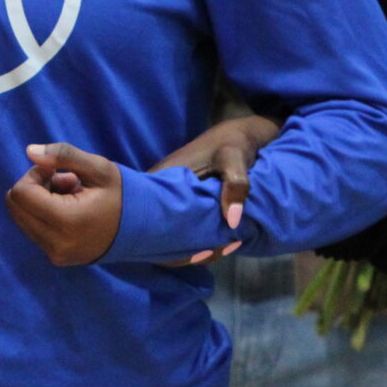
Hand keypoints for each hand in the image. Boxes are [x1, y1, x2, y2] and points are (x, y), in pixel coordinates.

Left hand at [7, 142, 121, 266]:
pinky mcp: (56, 258)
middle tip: (62, 181)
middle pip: (15, 206)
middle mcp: (57, 243)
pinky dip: (43, 214)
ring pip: (21, 218)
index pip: (21, 193)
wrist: (143, 228)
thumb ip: (63, 155)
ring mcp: (55, 254)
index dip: (34, 174)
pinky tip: (69, 209)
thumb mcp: (98, 168)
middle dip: (33, 187)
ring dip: (38, 201)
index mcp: (67, 221)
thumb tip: (29, 151)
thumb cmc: (121, 193)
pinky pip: (32, 230)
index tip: (57, 171)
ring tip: (69, 195)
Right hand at [148, 114, 280, 264]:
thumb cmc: (232, 143)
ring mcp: (167, 197)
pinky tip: (219, 243)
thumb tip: (231, 222)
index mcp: (161, 178)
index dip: (166, 241)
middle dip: (183, 249)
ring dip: (192, 245)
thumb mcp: (235, 158)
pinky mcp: (178, 202)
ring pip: (169, 231)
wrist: (237, 135)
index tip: (196, 252)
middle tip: (213, 252)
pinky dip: (197, 238)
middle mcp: (157, 190)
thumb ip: (235, 184)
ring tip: (223, 248)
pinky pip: (180, 226)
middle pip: (157, 229)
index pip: (148, 215)